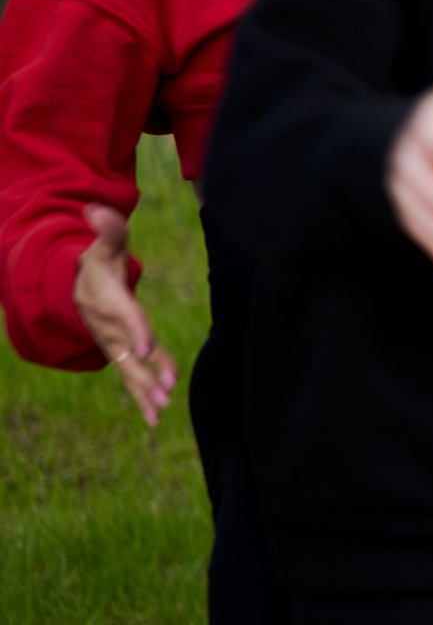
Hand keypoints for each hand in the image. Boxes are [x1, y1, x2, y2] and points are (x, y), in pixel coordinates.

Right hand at [73, 204, 176, 426]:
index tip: (146, 348)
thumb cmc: (98, 262)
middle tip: (165, 391)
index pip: (125, 317)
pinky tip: (158, 414)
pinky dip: (144, 393)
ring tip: (162, 411)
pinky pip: (133, 374)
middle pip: (129, 351)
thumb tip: (98, 210)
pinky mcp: (121, 352)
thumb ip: (109, 229)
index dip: (136, 331)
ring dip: (146, 390)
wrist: (76, 287)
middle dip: (146, 371)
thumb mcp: (105, 244)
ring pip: (130, 369)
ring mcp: (113, 343)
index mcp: (108, 301)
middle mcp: (109, 328)